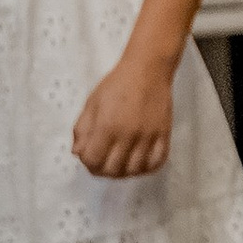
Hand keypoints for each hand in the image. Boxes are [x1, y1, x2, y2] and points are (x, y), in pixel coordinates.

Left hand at [74, 49, 174, 178]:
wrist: (147, 70)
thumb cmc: (116, 84)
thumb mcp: (91, 103)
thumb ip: (82, 129)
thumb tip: (78, 153)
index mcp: (107, 125)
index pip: (93, 159)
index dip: (87, 162)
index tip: (89, 156)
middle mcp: (128, 134)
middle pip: (113, 169)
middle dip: (103, 170)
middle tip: (103, 162)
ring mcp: (148, 136)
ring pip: (135, 169)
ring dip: (124, 172)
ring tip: (120, 164)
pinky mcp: (164, 134)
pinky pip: (157, 161)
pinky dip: (146, 167)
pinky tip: (139, 162)